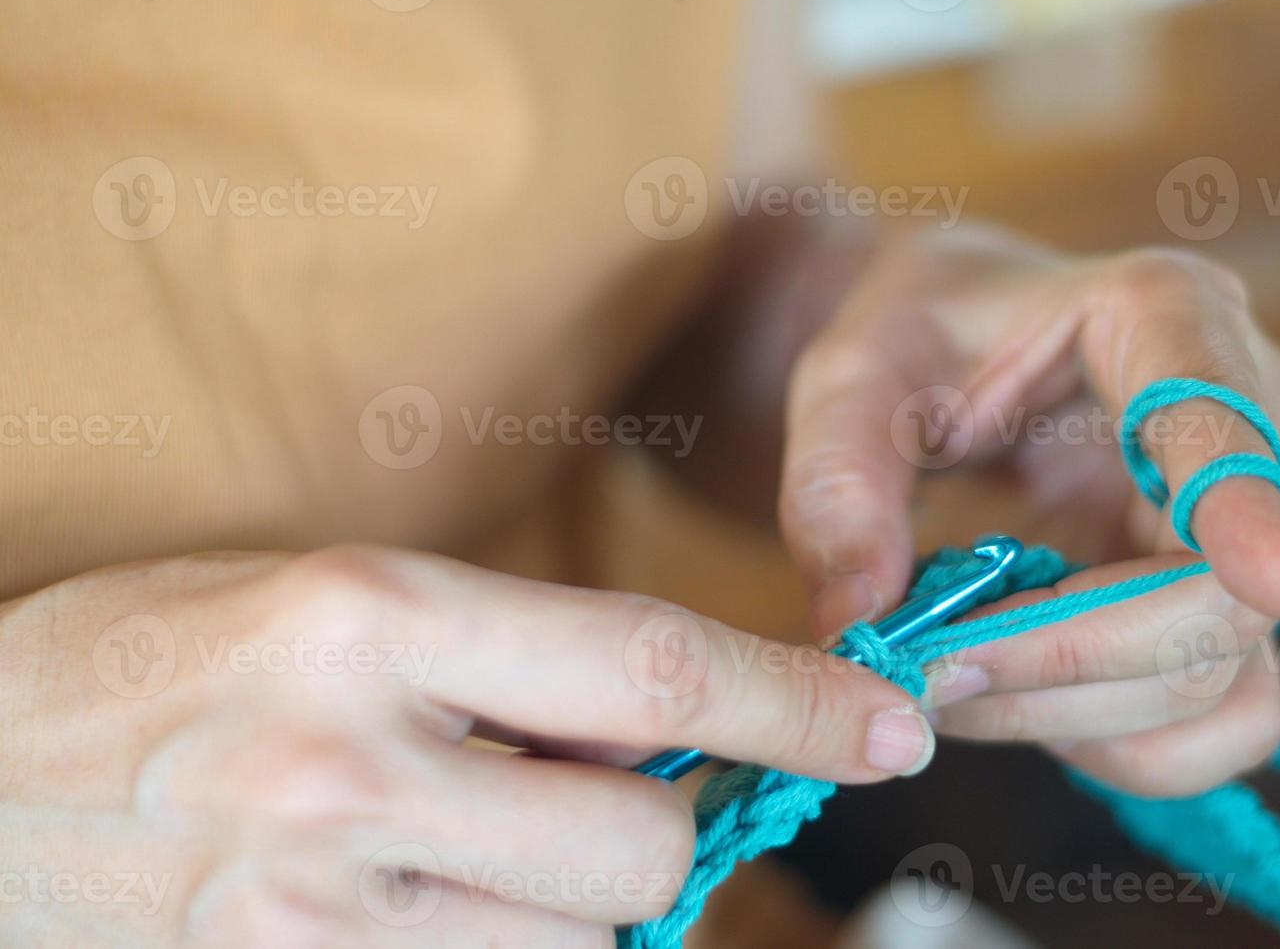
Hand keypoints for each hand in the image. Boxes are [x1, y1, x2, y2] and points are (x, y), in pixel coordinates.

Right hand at [2, 546, 929, 944]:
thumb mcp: (325, 603)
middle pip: (643, 845)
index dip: (798, 701)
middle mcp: (352, 764)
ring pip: (578, 948)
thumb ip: (498, 661)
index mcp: (372, 618)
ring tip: (463, 855)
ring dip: (568, 908)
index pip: (654, 664)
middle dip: (662, 833)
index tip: (889, 724)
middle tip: (590, 798)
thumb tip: (661, 731)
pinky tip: (418, 910)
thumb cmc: (152, 665)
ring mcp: (312, 908)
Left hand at [778, 228, 1279, 795]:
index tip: (1273, 585)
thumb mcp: (849, 379)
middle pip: (1216, 592)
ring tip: (946, 680)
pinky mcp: (1233, 605)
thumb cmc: (913, 342)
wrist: (952, 356)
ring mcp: (1257, 524)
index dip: (1250, 507)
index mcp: (1163, 313)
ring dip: (1072, 712)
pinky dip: (1120, 744)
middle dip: (1062, 658)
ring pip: (1217, 676)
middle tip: (923, 669)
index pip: (1226, 415)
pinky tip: (1023, 706)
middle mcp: (1252, 419)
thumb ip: (840, 485)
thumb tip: (857, 624)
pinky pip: (1226, 718)